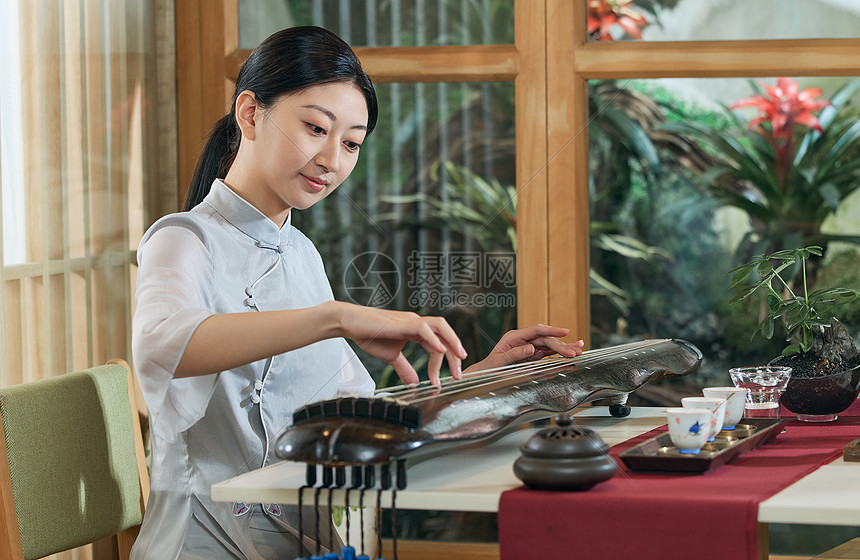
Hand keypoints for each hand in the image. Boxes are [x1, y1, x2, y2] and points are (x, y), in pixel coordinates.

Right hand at [333, 302, 466, 387]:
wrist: (350, 323)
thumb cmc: (369, 335)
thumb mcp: (391, 356)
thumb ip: (404, 368)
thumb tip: (414, 383)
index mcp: (417, 330)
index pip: (440, 343)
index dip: (445, 362)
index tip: (442, 381)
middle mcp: (417, 323)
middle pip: (446, 333)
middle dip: (456, 353)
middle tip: (459, 374)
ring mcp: (410, 321)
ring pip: (440, 326)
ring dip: (452, 342)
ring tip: (458, 358)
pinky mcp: (401, 323)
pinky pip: (423, 328)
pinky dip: (434, 339)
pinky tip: (440, 350)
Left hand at [464, 324, 583, 373]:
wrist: (484, 374)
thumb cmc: (490, 368)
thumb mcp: (500, 361)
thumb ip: (516, 354)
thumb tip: (532, 348)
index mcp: (514, 337)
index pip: (536, 330)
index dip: (552, 330)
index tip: (565, 331)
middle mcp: (522, 339)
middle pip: (545, 339)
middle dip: (561, 345)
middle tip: (575, 352)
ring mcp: (528, 346)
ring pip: (548, 345)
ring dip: (563, 348)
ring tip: (579, 349)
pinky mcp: (531, 354)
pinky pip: (547, 352)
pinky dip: (558, 353)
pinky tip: (570, 352)